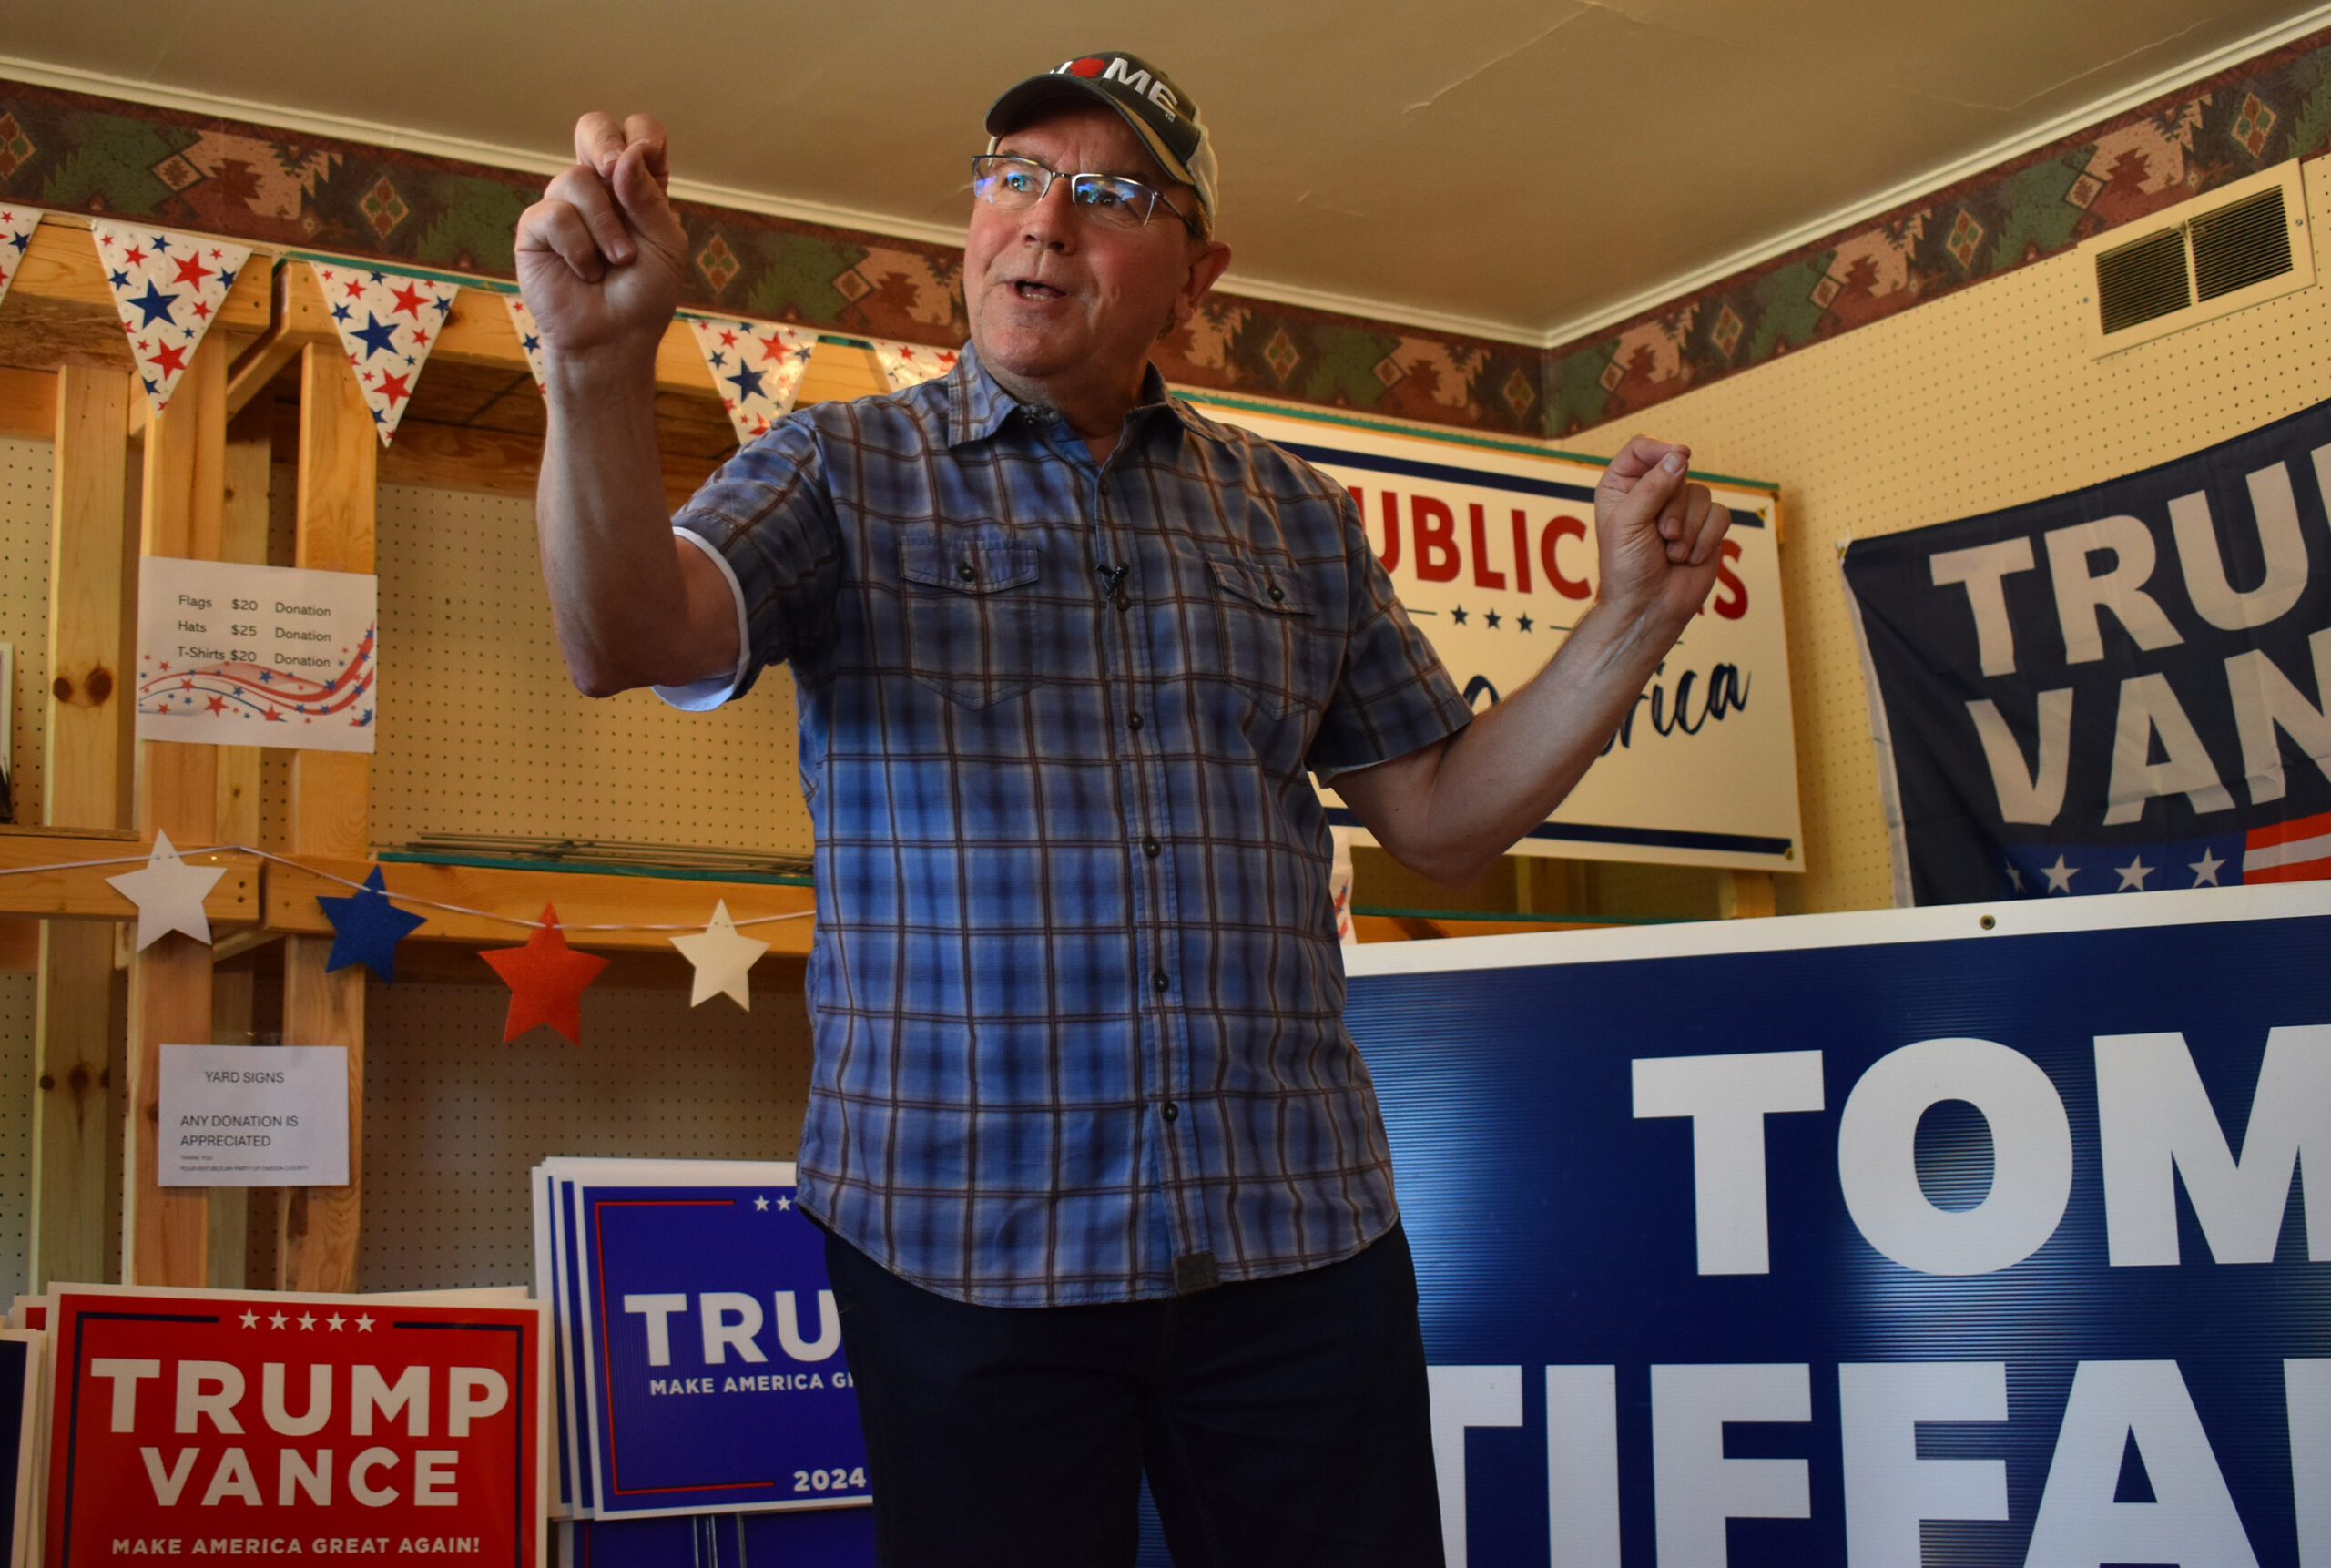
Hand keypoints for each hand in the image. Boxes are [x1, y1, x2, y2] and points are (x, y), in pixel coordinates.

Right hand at [515, 113, 687, 366]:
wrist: (613, 339)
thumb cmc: (645, 295)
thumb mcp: (665, 245)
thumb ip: (649, 199)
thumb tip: (625, 156)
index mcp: (639, 186)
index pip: (639, 132)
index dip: (643, 135)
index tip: (647, 158)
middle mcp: (601, 188)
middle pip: (593, 128)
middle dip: (604, 143)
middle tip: (614, 171)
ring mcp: (565, 204)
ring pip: (577, 178)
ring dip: (605, 226)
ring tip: (616, 262)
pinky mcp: (536, 228)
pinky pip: (554, 215)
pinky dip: (578, 248)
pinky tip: (584, 272)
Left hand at [1592, 434, 1729, 630]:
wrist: (1649, 607)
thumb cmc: (1627, 568)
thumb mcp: (1629, 522)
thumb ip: (1653, 486)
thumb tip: (1680, 456)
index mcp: (1622, 485)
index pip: (1642, 447)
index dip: (1660, 449)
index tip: (1680, 457)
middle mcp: (1652, 491)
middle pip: (1677, 470)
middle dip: (1673, 507)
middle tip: (1661, 536)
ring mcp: (1681, 508)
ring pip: (1702, 493)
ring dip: (1689, 529)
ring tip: (1672, 553)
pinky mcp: (1705, 526)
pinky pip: (1720, 514)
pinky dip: (1706, 539)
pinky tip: (1689, 558)